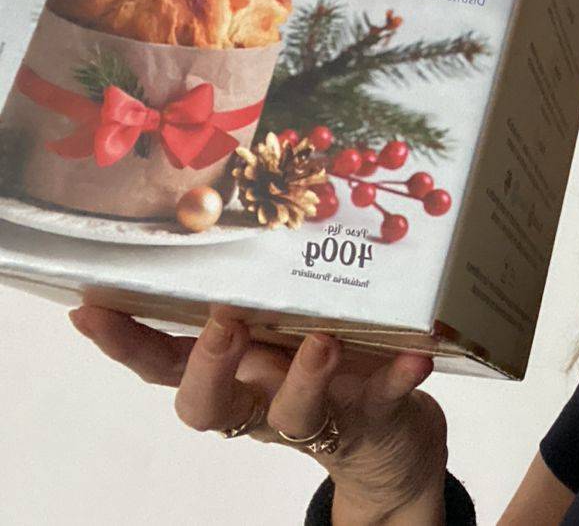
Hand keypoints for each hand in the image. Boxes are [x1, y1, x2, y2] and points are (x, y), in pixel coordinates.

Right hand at [68, 304, 448, 522]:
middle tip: (222, 321)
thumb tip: (218, 211)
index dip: (125, 344)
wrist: (391, 438)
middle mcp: (263, 400)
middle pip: (210, 406)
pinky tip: (416, 357)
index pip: (164, 365)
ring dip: (304, 377)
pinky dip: (398, 379)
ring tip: (322, 341)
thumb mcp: (282, 328)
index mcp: (233, 374)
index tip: (90, 310)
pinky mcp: (374, 420)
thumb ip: (256, 291)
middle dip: (210, 366)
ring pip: (294, 412)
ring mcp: (319, 416)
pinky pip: (385, 401)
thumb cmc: (324, 368)